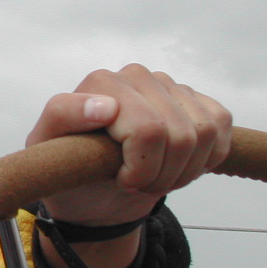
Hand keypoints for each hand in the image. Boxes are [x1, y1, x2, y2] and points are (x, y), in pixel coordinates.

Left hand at [26, 64, 231, 226]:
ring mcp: (167, 85)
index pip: (147, 129)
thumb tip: (106, 105)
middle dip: (161, 175)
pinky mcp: (194, 99)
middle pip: (178, 135)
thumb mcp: (46, 151)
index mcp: (100, 82)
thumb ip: (63, 117)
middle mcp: (135, 75)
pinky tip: (178, 165)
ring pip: (203, 133)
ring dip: (183, 170)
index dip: (140, 167)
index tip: (118, 178)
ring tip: (155, 177)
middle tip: (137, 184)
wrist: (95, 192)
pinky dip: (205, 159)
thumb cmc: (70, 169)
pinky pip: (220, 126)